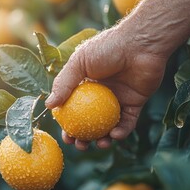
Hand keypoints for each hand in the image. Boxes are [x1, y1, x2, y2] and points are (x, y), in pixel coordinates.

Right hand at [45, 26, 167, 149]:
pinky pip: (127, 122)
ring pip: (108, 126)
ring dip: (103, 139)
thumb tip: (48, 106)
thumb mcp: (79, 63)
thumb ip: (63, 84)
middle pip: (90, 122)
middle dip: (84, 137)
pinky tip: (115, 135)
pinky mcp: (135, 103)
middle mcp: (100, 94)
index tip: (66, 137)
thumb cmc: (107, 48)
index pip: (73, 109)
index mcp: (85, 85)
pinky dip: (121, 131)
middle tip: (81, 145)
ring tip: (100, 144)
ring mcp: (118, 100)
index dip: (68, 125)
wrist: (140, 44)